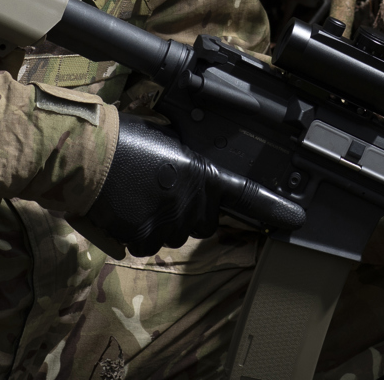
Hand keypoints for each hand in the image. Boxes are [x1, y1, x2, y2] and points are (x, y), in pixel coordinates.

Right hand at [83, 118, 302, 256]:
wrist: (87, 155)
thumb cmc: (123, 138)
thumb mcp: (165, 141)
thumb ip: (185, 164)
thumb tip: (185, 175)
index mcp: (199, 173)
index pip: (244, 194)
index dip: (273, 208)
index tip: (295, 218)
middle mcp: (189, 201)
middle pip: (203, 223)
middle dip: (188, 213)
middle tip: (164, 194)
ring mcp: (166, 222)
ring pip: (173, 235)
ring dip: (160, 223)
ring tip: (137, 198)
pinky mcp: (141, 237)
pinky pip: (146, 245)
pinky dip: (136, 234)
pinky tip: (124, 212)